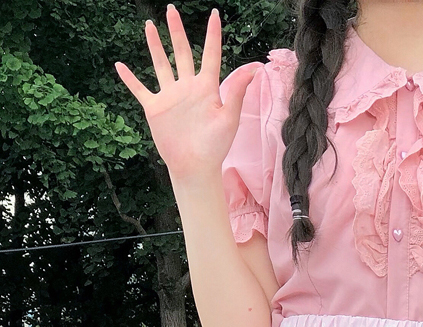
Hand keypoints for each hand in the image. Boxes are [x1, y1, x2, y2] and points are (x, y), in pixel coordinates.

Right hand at [114, 4, 259, 180]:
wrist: (195, 166)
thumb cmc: (215, 146)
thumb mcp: (229, 118)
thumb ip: (237, 92)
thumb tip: (254, 68)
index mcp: (207, 88)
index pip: (211, 55)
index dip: (212, 35)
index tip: (214, 14)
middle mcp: (188, 88)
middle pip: (181, 52)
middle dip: (176, 31)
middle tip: (171, 9)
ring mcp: (170, 97)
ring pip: (161, 64)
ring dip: (154, 46)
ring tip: (149, 25)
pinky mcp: (155, 108)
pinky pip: (140, 89)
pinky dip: (129, 78)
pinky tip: (120, 66)